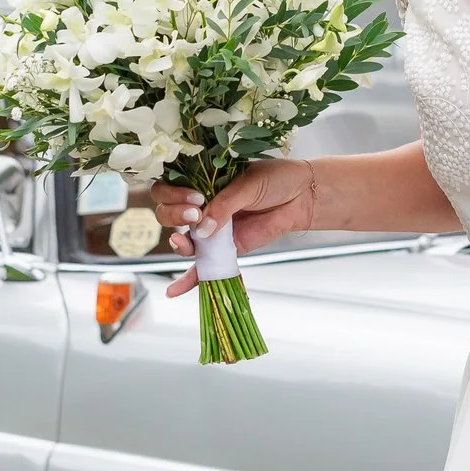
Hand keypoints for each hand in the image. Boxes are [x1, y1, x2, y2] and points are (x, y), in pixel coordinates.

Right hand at [150, 158, 318, 296]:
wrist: (301, 196)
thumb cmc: (275, 180)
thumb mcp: (248, 184)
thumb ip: (224, 205)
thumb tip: (202, 229)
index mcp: (202, 181)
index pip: (170, 186)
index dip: (173, 193)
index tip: (194, 197)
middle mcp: (202, 205)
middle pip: (168, 214)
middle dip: (174, 215)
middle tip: (195, 214)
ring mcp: (211, 229)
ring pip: (183, 240)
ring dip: (179, 243)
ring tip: (183, 242)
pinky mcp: (224, 249)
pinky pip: (203, 266)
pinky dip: (189, 279)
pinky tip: (174, 290)